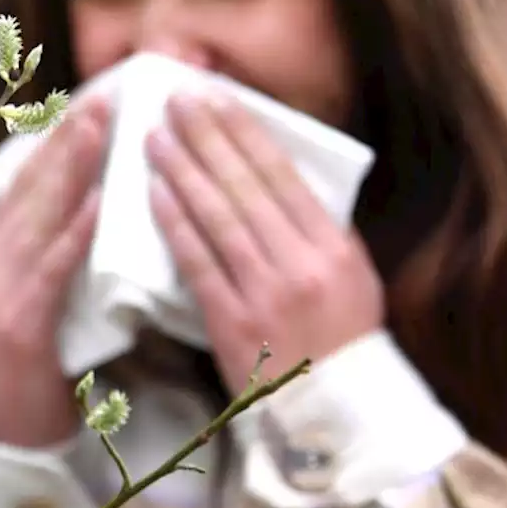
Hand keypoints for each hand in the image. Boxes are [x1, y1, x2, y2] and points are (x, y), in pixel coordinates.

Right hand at [0, 95, 112, 446]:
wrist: (20, 431)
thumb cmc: (48, 359)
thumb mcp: (48, 293)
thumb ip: (60, 248)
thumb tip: (100, 195)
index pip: (26, 185)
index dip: (57, 140)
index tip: (90, 101)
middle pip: (30, 192)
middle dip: (66, 141)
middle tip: (103, 98)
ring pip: (38, 221)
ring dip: (72, 172)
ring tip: (102, 130)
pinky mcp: (16, 327)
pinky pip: (51, 272)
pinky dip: (75, 234)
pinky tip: (101, 205)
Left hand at [143, 92, 384, 394]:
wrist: (334, 410)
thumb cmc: (340, 337)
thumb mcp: (352, 274)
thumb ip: (319, 228)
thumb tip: (280, 173)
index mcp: (333, 245)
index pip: (281, 174)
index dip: (244, 131)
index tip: (217, 97)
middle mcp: (302, 263)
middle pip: (244, 187)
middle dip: (206, 137)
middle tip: (175, 100)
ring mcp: (266, 293)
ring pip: (217, 219)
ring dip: (182, 171)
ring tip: (154, 136)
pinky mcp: (233, 323)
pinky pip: (198, 264)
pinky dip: (175, 224)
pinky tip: (154, 194)